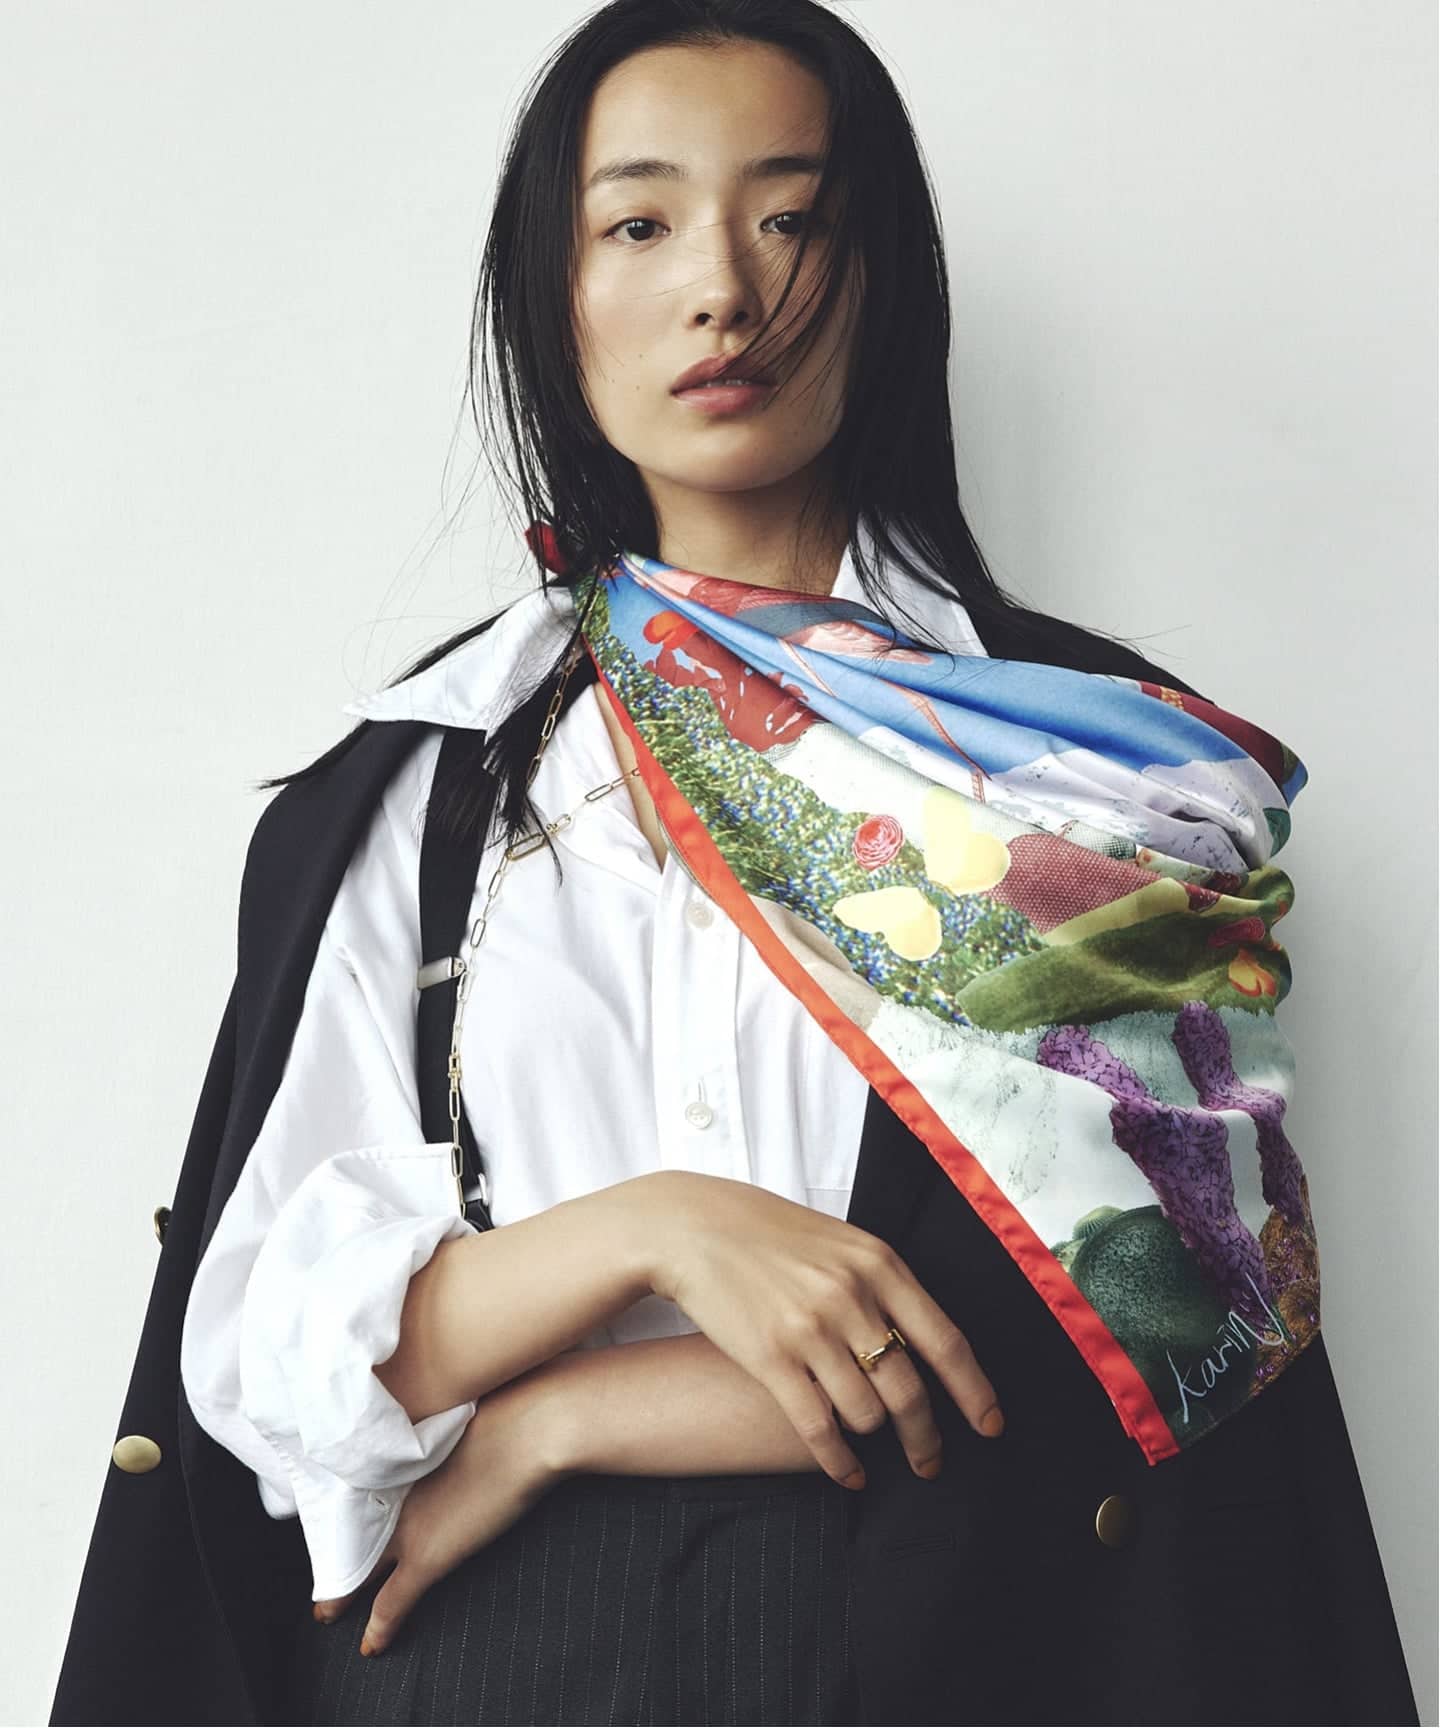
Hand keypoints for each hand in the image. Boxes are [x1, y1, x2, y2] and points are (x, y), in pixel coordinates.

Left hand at [312, 1369, 567, 1657]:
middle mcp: (394, 1489)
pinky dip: (381, 1626)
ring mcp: (407, 1525)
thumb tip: (464, 1414)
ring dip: (346, 1592)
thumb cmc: (513, 1403)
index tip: (337, 1514)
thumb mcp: (468, 1406)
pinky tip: (371, 1644)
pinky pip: (393, 1601)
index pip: (361, 1486)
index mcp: (400, 1453)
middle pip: (353, 1529)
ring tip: (328, 1610)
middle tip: (319, 1570)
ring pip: (363, 1568)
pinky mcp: (427, 1556)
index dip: (347, 1506)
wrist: (530, 1426)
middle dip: (335, 1552)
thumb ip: (451, 1418)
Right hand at [644, 1171, 1003, 1487]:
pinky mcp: (769, 1358)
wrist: (693, 1227)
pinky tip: (848, 1473)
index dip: (973, 1392)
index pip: (946, 1340)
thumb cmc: (769, 1233)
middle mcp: (850, 1296)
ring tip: (872, 1445)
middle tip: (930, 1462)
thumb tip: (926, 1341)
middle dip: (927, 1437)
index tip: (989, 1426)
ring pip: (867, 1413)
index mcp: (878, 1263)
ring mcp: (809, 1328)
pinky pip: (819, 1428)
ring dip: (874, 1437)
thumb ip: (883, 1284)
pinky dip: (840, 1462)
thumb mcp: (840, 1242)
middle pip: (910, 1389)